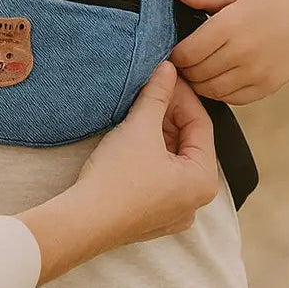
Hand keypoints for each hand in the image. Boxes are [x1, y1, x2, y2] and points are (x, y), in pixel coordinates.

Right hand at [17, 63, 218, 283]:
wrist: (85, 220)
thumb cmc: (118, 176)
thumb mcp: (140, 126)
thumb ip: (157, 93)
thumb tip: (168, 67)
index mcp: (203, 179)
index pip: (201, 124)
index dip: (182, 94)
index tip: (165, 74)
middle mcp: (196, 200)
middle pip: (188, 142)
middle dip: (169, 113)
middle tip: (150, 88)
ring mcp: (175, 211)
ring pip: (173, 159)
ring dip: (159, 131)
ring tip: (139, 109)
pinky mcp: (153, 216)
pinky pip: (161, 176)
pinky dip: (151, 153)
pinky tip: (132, 137)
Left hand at [170, 0, 288, 104]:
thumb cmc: (273, 7)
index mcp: (230, 25)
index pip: (188, 52)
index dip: (175, 55)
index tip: (175, 51)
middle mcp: (242, 52)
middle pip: (197, 73)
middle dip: (185, 70)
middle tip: (182, 64)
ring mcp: (255, 73)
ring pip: (211, 90)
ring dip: (198, 84)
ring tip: (196, 72)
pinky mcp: (265, 88)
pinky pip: (231, 99)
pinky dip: (218, 93)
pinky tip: (217, 80)